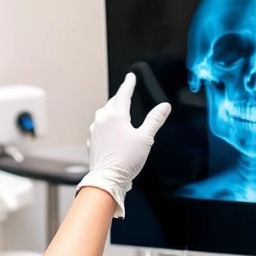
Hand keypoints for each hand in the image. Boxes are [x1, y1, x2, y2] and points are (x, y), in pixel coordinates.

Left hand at [77, 72, 170, 217]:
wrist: (107, 179)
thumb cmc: (126, 160)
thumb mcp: (146, 138)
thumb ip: (155, 120)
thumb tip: (164, 107)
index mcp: (116, 116)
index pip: (123, 94)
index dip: (128, 84)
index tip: (130, 77)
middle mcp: (102, 120)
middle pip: (111, 102)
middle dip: (119, 96)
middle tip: (125, 93)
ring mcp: (94, 130)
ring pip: (102, 113)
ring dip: (110, 109)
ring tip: (117, 111)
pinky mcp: (91, 141)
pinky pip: (98, 127)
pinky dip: (104, 124)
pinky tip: (109, 130)